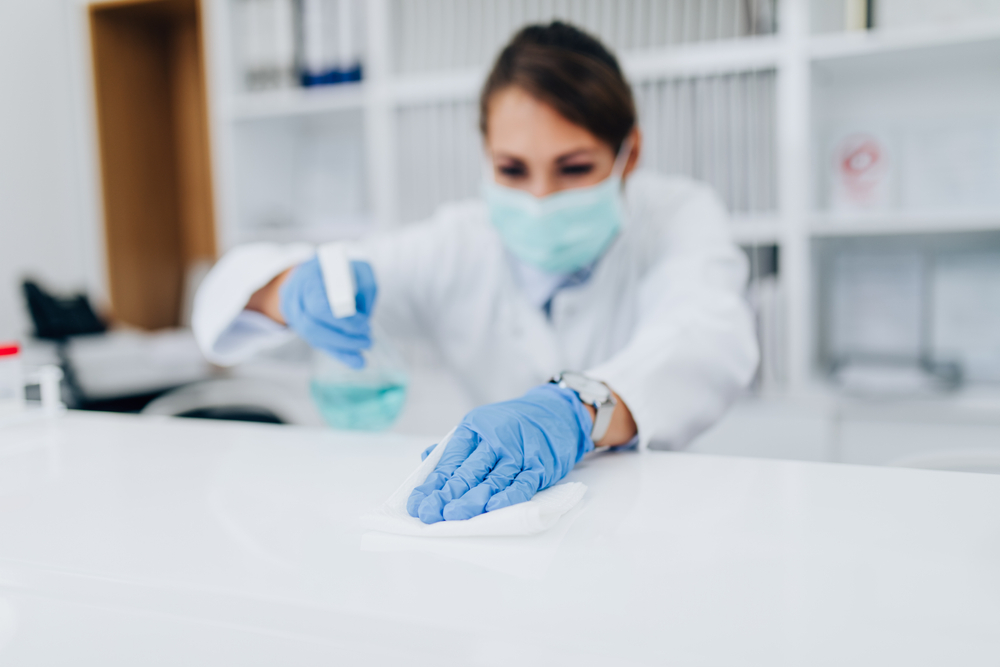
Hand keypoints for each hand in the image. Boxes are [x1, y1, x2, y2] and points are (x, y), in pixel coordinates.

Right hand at [278, 257, 376, 368]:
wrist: (315, 272)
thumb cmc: (341, 268)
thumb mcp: (358, 267)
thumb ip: (366, 286)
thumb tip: (365, 314)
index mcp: (306, 277)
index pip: (319, 306)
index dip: (343, 320)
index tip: (365, 324)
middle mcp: (294, 296)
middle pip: (313, 326)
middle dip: (343, 338)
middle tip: (368, 340)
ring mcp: (293, 313)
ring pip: (314, 337)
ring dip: (342, 348)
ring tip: (364, 353)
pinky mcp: (301, 326)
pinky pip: (319, 343)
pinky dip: (339, 353)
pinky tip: (357, 361)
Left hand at [407, 384, 593, 522]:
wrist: (558, 412)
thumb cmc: (514, 424)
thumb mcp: (482, 425)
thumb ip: (455, 446)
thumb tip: (426, 460)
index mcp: (475, 428)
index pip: (450, 460)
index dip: (433, 483)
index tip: (418, 503)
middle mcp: (495, 439)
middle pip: (468, 471)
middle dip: (448, 494)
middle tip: (431, 513)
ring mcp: (518, 453)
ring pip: (493, 479)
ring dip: (473, 499)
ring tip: (454, 515)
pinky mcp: (539, 465)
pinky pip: (522, 483)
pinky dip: (509, 496)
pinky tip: (493, 507)